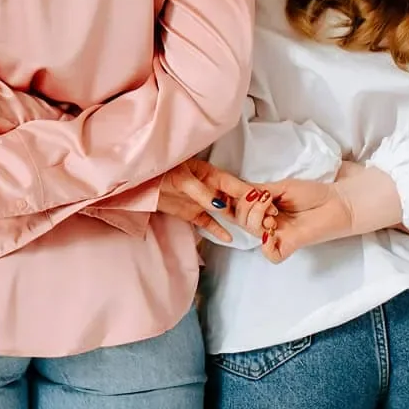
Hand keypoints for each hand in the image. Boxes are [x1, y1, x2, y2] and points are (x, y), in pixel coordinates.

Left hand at [158, 158, 277, 243]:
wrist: (139, 180)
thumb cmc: (162, 170)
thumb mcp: (182, 178)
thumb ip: (201, 192)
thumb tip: (220, 206)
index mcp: (212, 175)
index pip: (238, 187)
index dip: (253, 197)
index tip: (269, 206)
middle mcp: (211, 188)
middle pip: (236, 201)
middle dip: (252, 211)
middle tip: (268, 223)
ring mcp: (202, 201)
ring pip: (226, 213)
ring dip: (239, 221)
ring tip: (255, 231)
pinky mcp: (192, 213)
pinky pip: (208, 223)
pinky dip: (218, 230)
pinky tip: (228, 238)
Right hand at [245, 163, 402, 263]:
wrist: (339, 201)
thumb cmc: (312, 193)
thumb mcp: (280, 186)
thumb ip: (258, 190)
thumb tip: (239, 193)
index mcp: (262, 209)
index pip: (236, 209)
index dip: (235, 200)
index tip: (249, 192)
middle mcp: (267, 223)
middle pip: (241, 220)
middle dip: (249, 207)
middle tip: (268, 200)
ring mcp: (278, 235)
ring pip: (253, 233)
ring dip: (257, 217)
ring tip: (274, 210)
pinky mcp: (290, 245)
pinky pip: (271, 254)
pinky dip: (267, 245)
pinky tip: (271, 233)